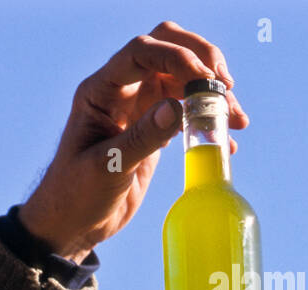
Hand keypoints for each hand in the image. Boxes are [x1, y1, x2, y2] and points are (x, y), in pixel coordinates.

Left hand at [18, 22, 250, 263]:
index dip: (175, 56)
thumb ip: (141, 137)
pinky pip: (187, 108)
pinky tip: (226, 141)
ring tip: (235, 121)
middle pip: (166, 47)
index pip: (140, 52)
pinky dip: (209, 118)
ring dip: (212, 91)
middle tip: (225, 86)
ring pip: (183, 78)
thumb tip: (177, 106)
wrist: (72, 224)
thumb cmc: (76, 196)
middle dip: (201, 59)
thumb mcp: (107, 169)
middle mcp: (120, 91)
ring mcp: (139, 107)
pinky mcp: (153, 127)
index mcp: (100, 93)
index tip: (204, 80)